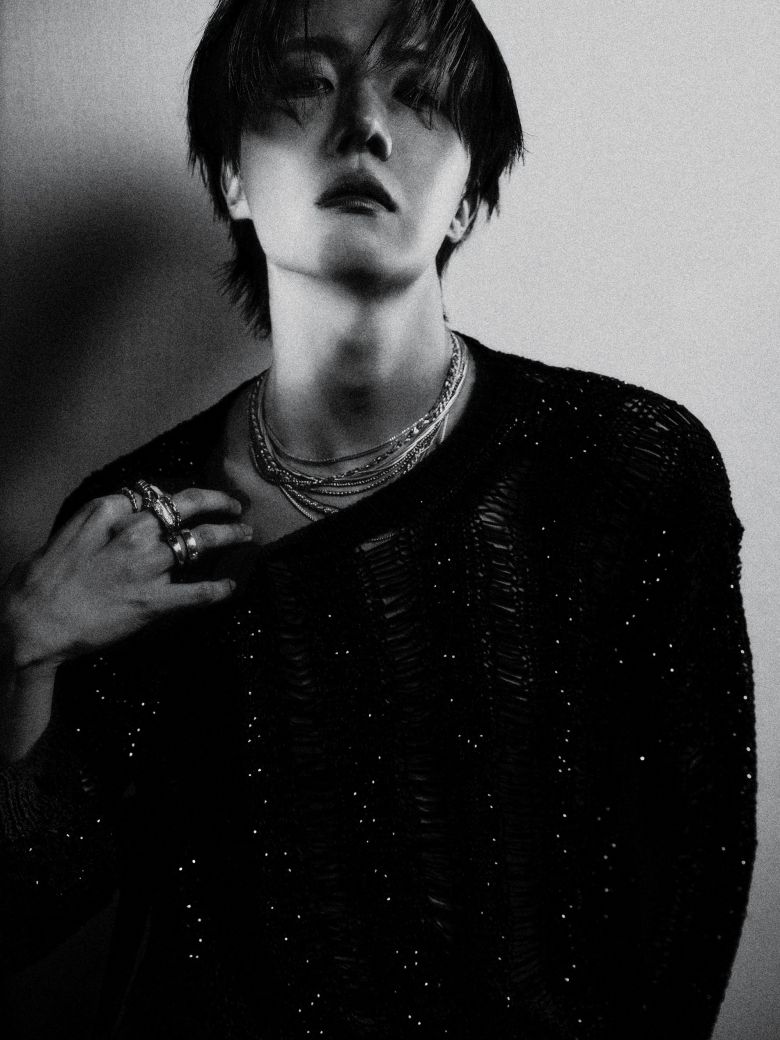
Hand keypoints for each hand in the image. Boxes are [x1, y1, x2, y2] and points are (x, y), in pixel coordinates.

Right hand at [1, 488, 250, 672]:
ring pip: (201, 542)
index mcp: (109, 512)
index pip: (156, 495)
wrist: (33, 623)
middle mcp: (133, 533)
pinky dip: (219, 589)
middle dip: (218, 502)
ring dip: (229, 536)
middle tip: (237, 505)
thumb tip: (126, 512)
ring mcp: (147, 567)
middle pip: (188, 507)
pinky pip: (198, 593)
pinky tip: (232, 586)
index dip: (179, 498)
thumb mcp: (68, 533)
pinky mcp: (154, 602)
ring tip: (246, 535)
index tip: (192, 501)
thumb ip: (100, 520)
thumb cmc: (42, 581)